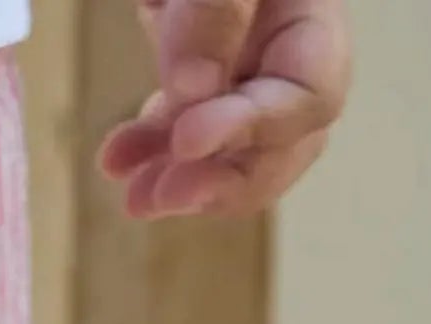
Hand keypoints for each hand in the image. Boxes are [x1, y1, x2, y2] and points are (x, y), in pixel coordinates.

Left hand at [100, 0, 351, 220]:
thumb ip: (215, 8)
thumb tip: (195, 94)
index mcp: (312, 15)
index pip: (309, 97)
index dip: (253, 128)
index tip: (190, 139)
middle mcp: (289, 49)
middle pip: (281, 143)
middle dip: (220, 176)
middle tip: (162, 197)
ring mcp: (249, 64)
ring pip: (233, 148)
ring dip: (182, 177)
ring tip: (133, 195)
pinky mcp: (205, 73)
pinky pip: (191, 127)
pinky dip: (155, 148)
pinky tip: (117, 161)